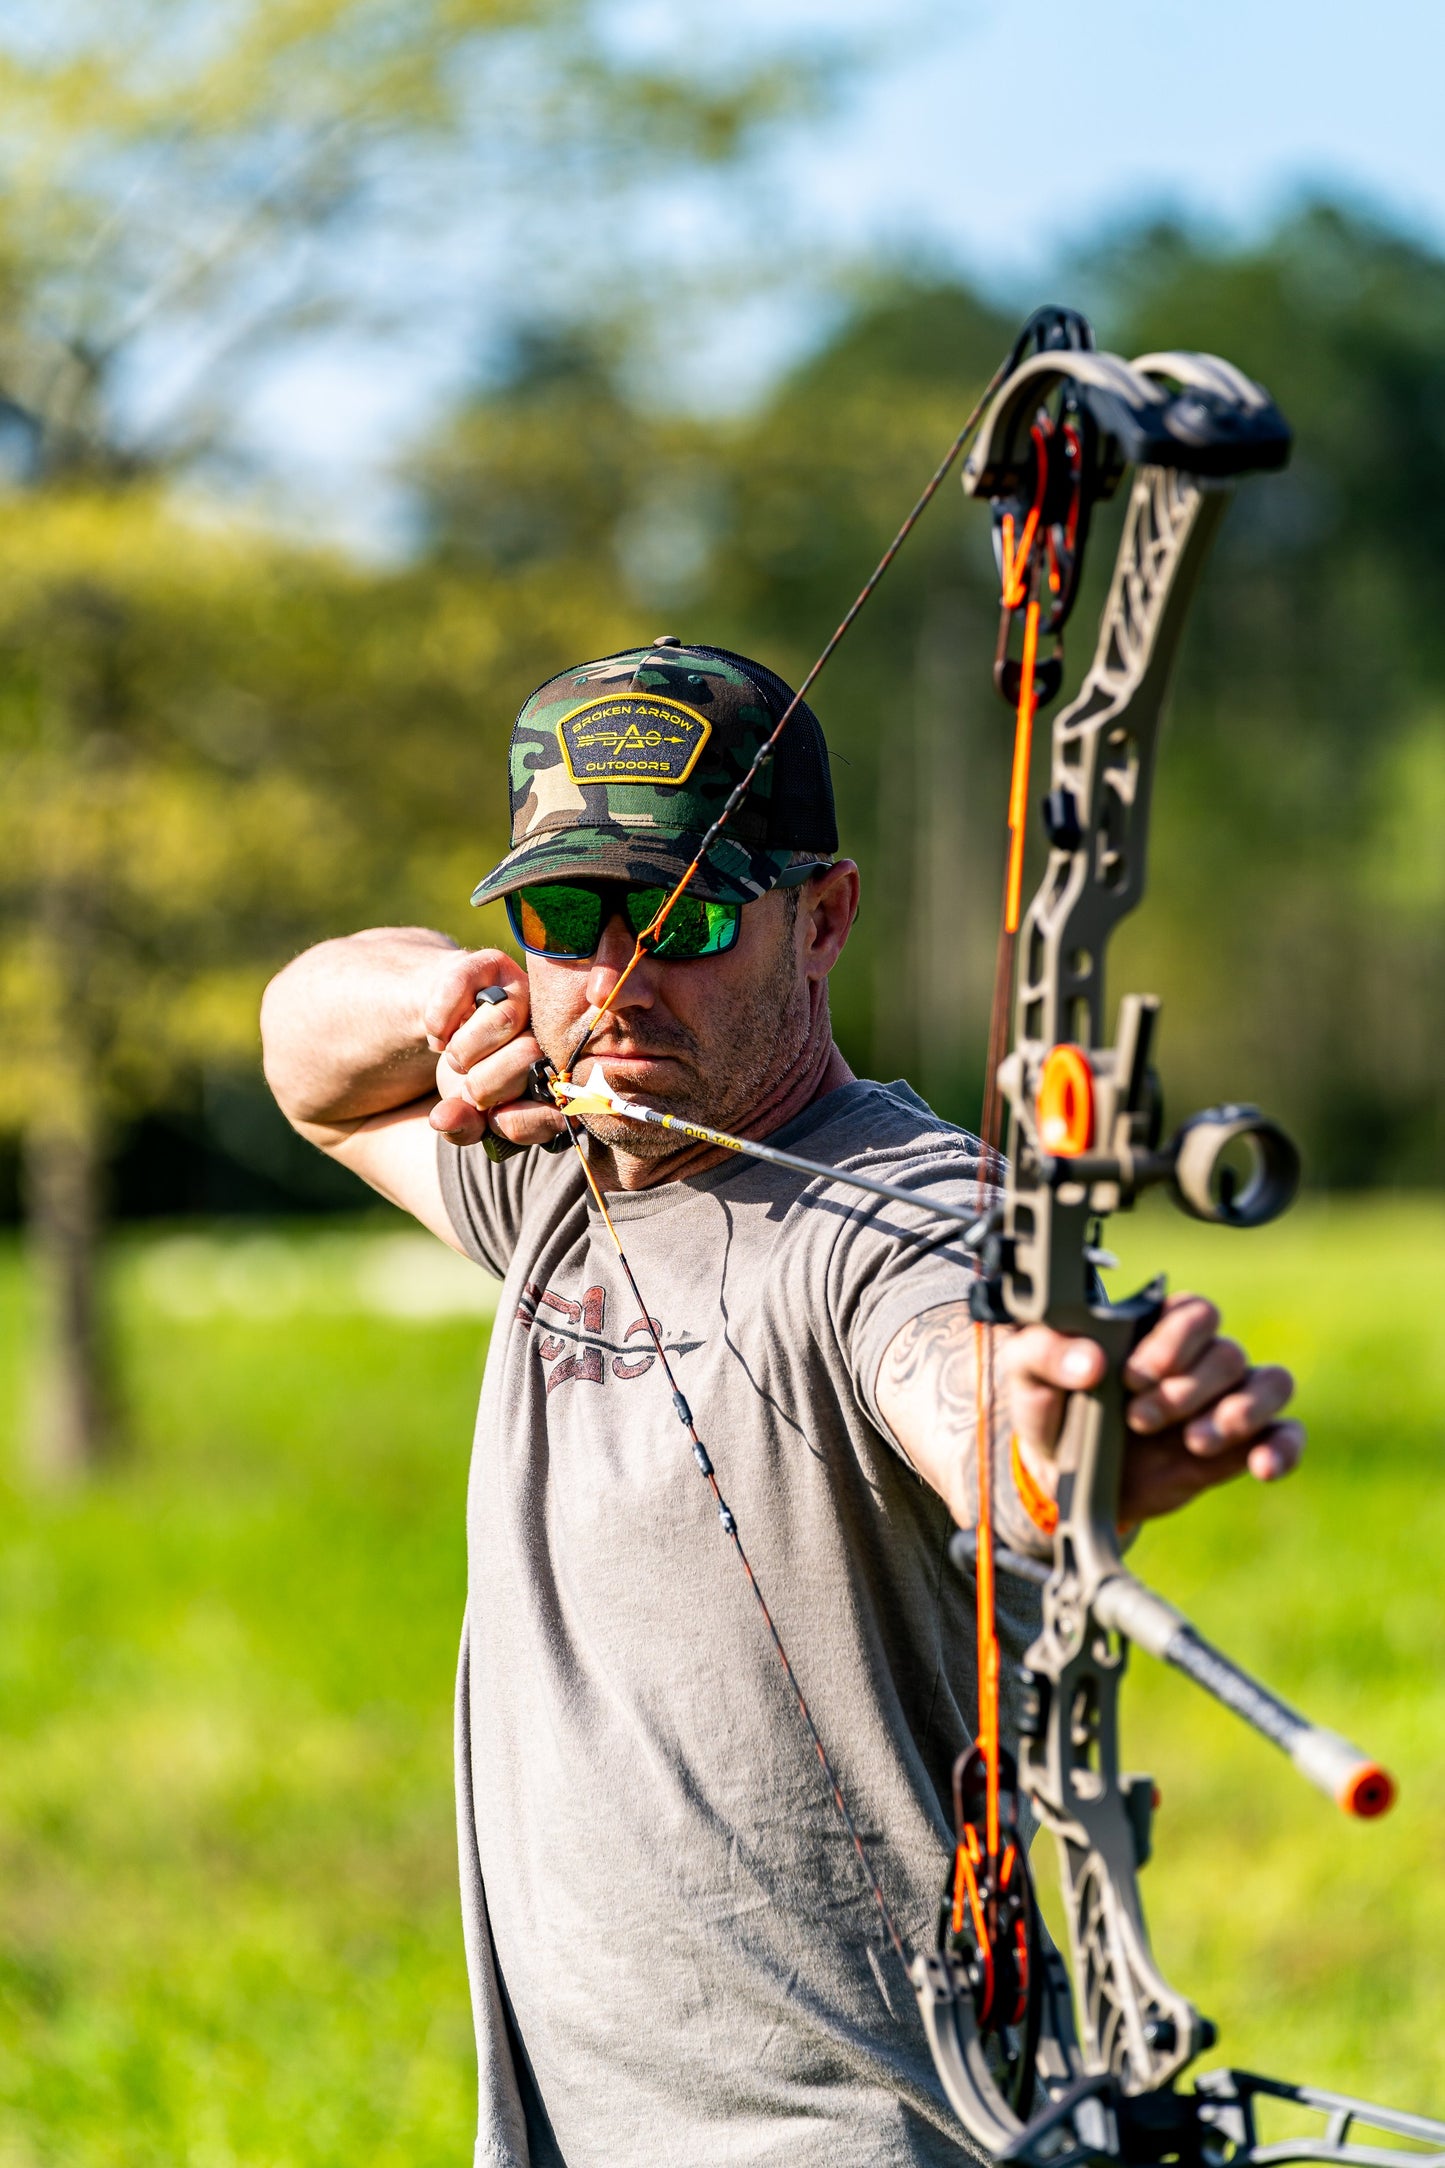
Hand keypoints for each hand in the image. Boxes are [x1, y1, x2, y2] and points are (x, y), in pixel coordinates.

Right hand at [422, 950, 565, 1150]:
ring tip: (454, 1057)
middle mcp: (556, 1027)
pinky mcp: (494, 964)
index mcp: (564, 1072)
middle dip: (481, 1083)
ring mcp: (527, 991)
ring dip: (462, 1051)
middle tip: (466, 1082)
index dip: (508, 1120)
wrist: (450, 1027)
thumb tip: (442, 1119)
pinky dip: (439, 1020)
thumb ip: (461, 1125)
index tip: (488, 1117)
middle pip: (527, 1056)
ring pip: (503, 1018)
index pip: (551, 1105)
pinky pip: (463, 985)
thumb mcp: (467, 1110)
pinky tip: (437, 1036)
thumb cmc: (471, 1074)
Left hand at [1005, 1292, 1302, 1525]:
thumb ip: (1047, 1353)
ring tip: (1196, 1441)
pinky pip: (1285, 1434)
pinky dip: (1283, 1447)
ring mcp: (1225, 1399)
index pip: (1195, 1313)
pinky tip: (1262, 1468)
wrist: (1063, 1475)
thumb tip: (1090, 1361)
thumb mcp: (1027, 1373)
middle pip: (1228, 1352)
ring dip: (1241, 1411)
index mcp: (1154, 1327)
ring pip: (1271, 1383)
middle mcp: (1198, 1357)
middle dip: (1188, 1389)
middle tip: (1140, 1420)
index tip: (1132, 1377)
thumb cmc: (1051, 1406)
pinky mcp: (1240, 1445)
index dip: (1173, 1344)